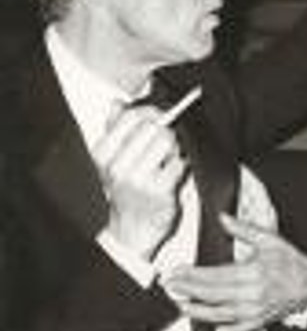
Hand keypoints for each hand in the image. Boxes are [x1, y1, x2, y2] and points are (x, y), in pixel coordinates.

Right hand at [98, 106, 187, 260]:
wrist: (132, 228)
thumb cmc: (125, 188)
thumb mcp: (112, 160)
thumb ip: (114, 129)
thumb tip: (117, 102)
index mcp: (102, 155)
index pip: (130, 116)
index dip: (150, 111)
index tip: (158, 115)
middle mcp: (117, 167)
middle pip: (154, 127)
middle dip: (165, 130)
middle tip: (165, 141)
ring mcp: (138, 180)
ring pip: (168, 141)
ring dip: (174, 147)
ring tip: (167, 158)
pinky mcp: (160, 190)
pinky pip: (179, 162)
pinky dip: (180, 164)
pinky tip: (172, 172)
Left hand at [163, 214, 306, 330]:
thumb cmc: (290, 261)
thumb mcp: (269, 240)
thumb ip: (243, 229)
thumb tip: (222, 218)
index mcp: (254, 272)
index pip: (214, 275)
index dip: (192, 274)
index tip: (177, 271)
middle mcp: (252, 294)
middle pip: (211, 295)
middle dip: (187, 290)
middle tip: (170, 286)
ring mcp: (254, 311)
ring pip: (219, 315)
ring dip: (197, 311)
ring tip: (181, 304)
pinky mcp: (258, 322)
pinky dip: (221, 330)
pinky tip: (209, 326)